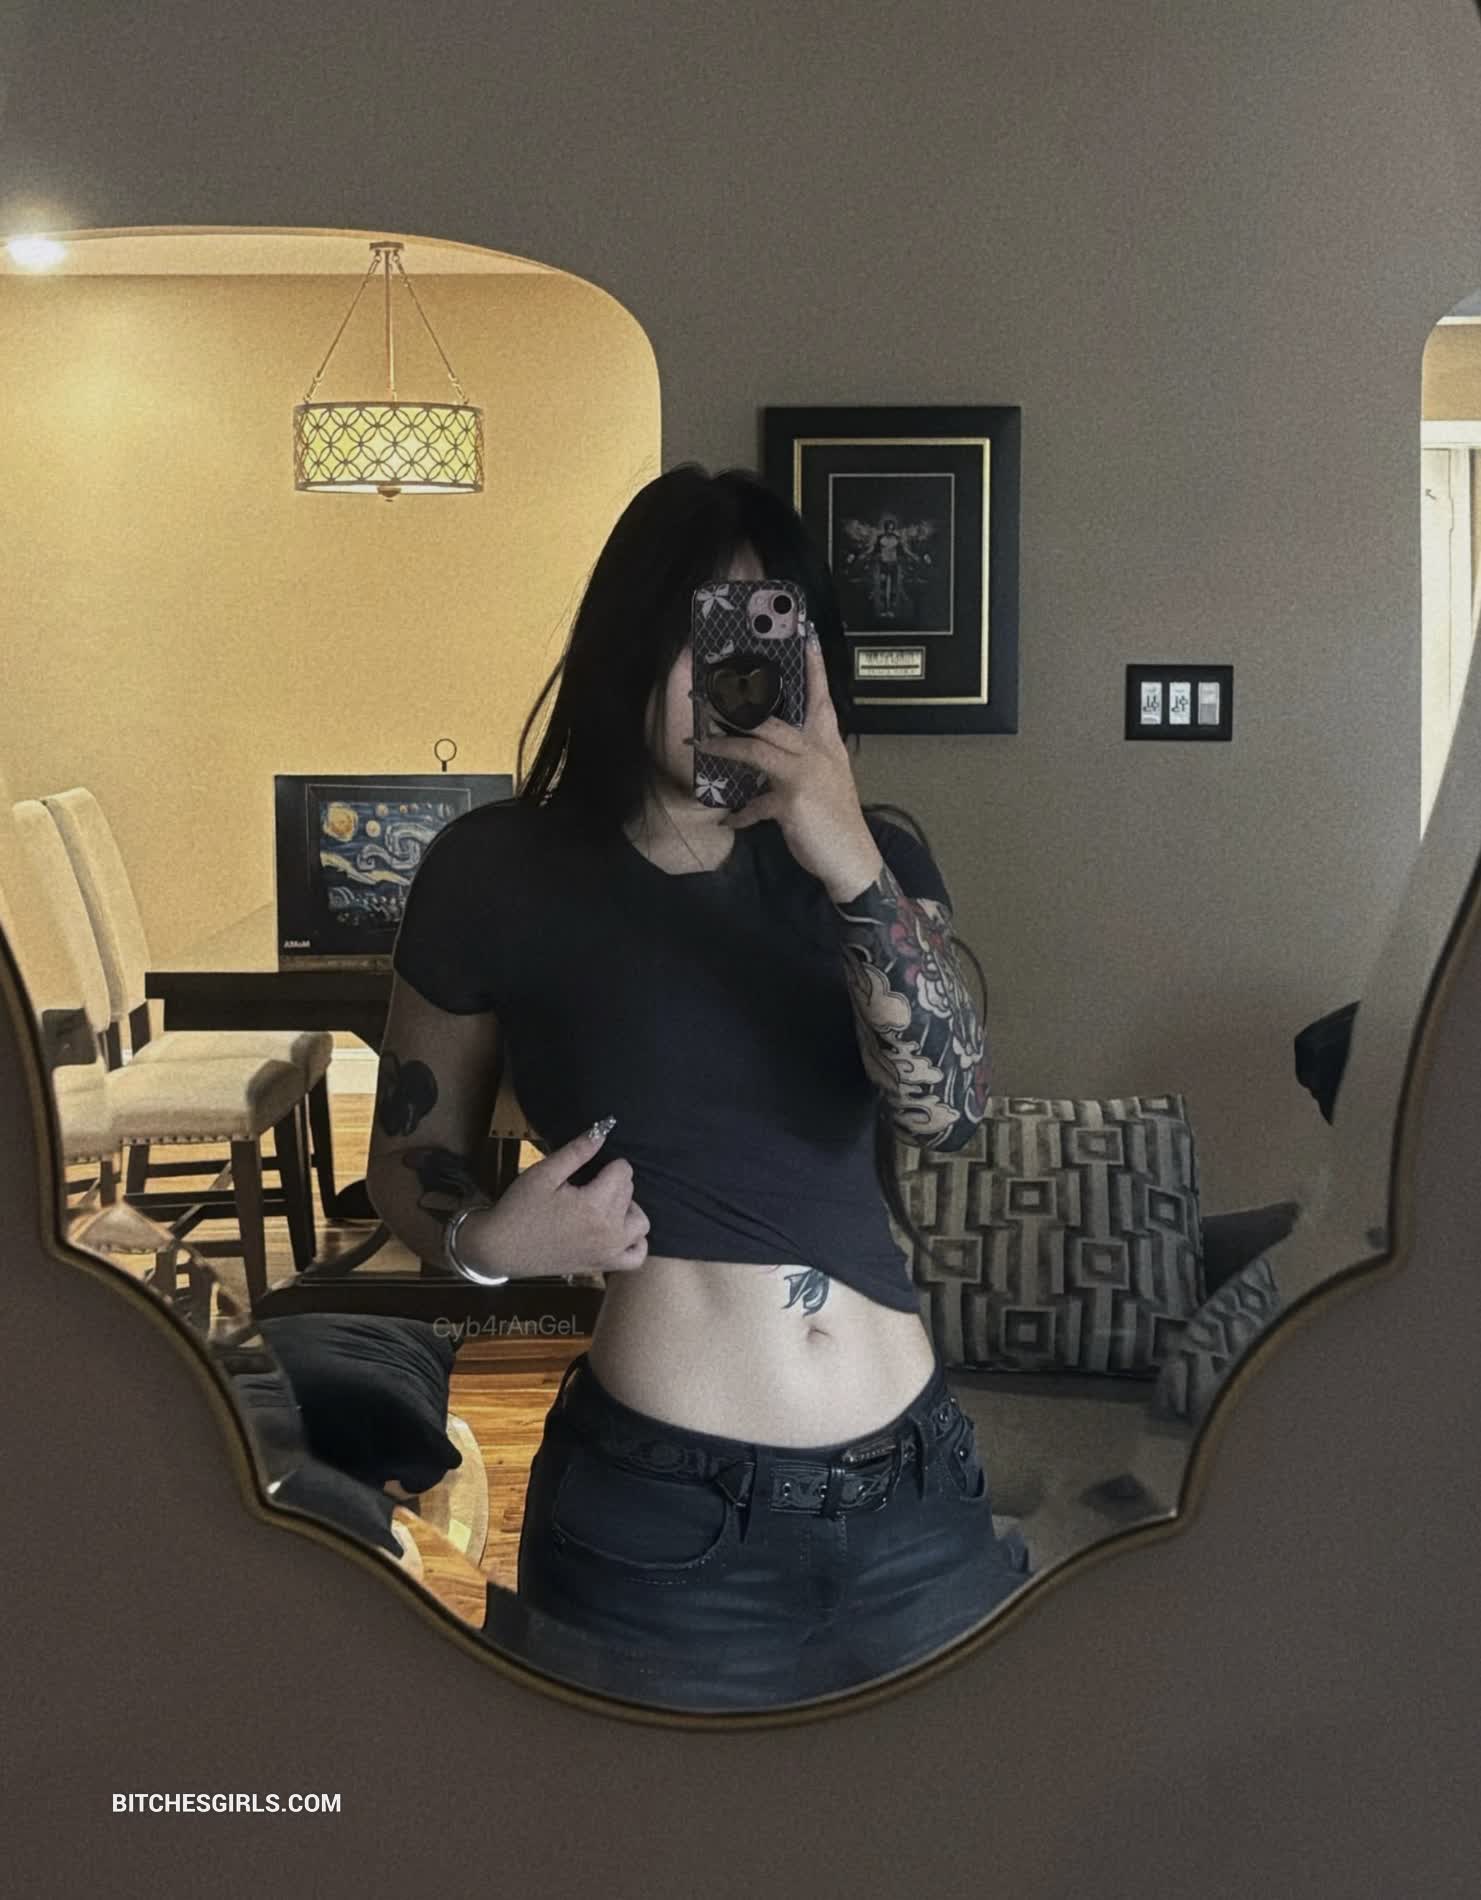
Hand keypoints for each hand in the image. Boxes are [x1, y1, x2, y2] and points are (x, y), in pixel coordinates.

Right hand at [459, 1123, 648, 1277]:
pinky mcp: (602, 1266)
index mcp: (595, 1205)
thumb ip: (577, 1152)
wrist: (500, 1248)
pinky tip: (619, 1230)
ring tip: (605, 1203)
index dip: (608, 1163)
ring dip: (629, 1209)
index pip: (623, 1172)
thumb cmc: (519, 1209)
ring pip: (640, 1223)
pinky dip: (635, 1242)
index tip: (589, 1168)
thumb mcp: (544, 1173)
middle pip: (630, 1194)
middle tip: (588, 1183)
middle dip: (614, 1183)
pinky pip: (636, 1256)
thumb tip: (603, 1131)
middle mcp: (608, 1232)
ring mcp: (608, 1252)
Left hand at [687, 624, 884, 902]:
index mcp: (827, 744)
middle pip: (773, 719)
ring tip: (697, 742)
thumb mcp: (826, 781)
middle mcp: (817, 752)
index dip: (813, 667)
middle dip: (738, 704)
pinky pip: (756, 803)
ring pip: (758, 748)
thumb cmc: (837, 820)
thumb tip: (775, 753)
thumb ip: (802, 762)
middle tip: (707, 690)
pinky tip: (727, 820)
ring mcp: (805, 774)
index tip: (805, 636)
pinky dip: (741, 813)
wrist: (854, 859)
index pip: (820, 698)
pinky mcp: (792, 801)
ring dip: (724, 744)